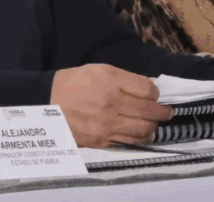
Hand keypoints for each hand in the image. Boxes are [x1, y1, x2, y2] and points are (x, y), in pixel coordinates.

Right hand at [51, 64, 173, 147]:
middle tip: (168, 112)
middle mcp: (111, 103)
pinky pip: (130, 142)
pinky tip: (141, 134)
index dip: (155, 92)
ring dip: (154, 127)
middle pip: (151, 111)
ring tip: (155, 124)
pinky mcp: (102, 140)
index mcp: (109, 81)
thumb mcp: (96, 70)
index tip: (154, 94)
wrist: (46, 104)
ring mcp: (107, 124)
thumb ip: (122, 78)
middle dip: (164, 112)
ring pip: (144, 130)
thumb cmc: (71, 84)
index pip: (148, 89)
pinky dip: (140, 139)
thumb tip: (147, 89)